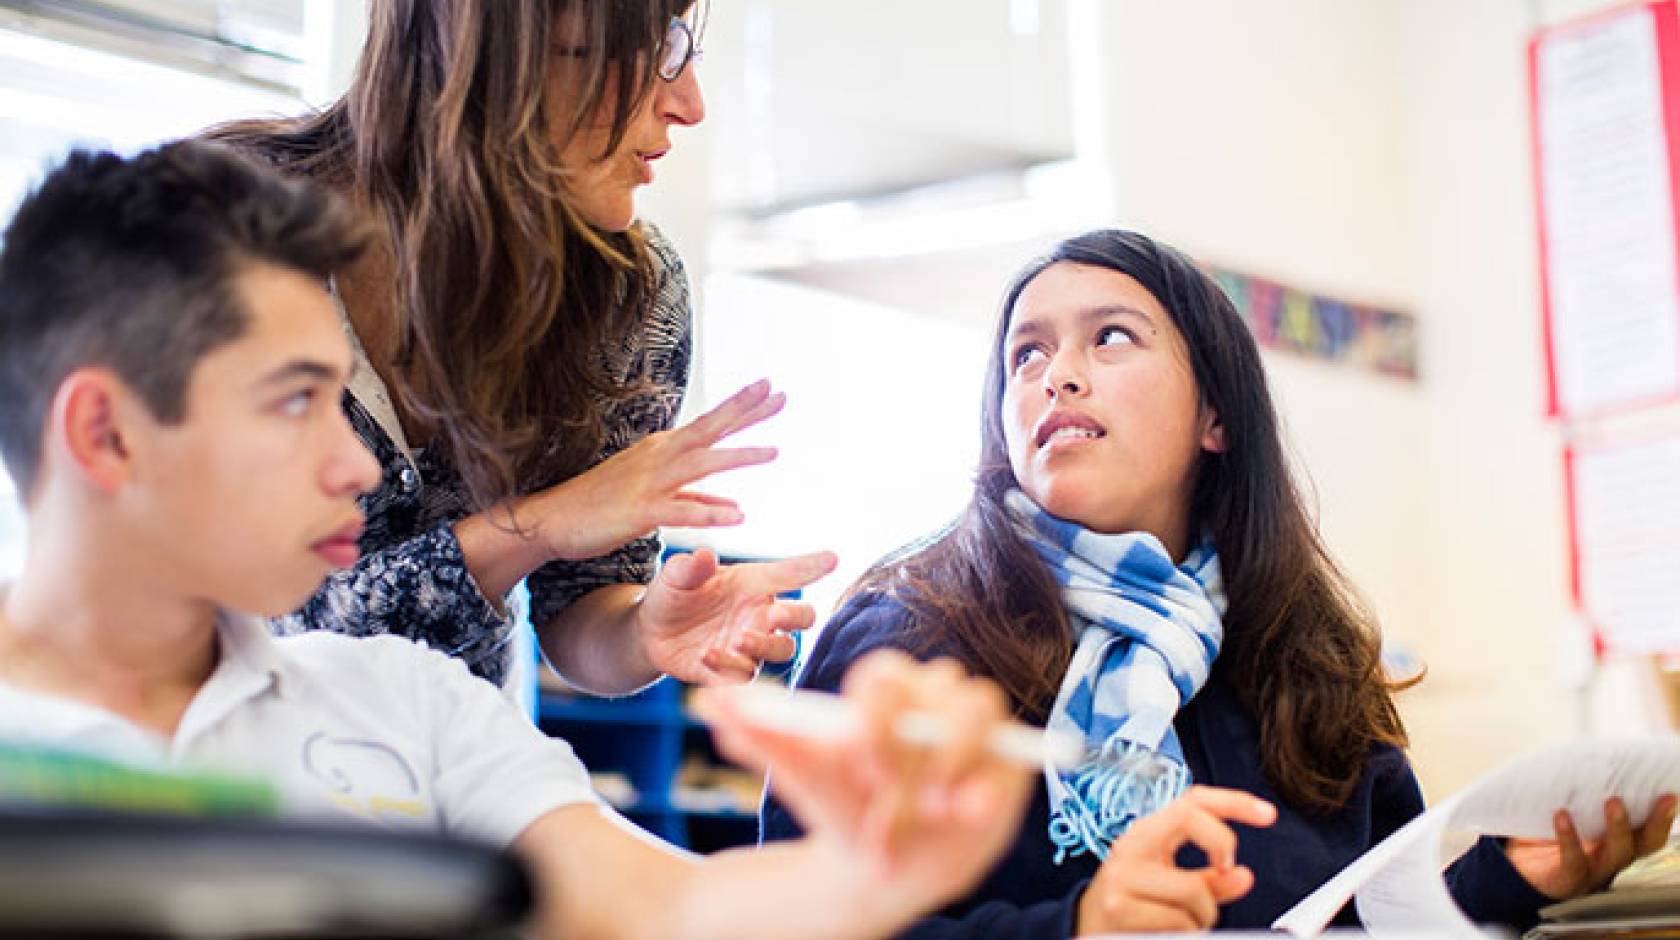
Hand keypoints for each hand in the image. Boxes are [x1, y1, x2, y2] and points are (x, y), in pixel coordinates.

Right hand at [529, 379, 783, 561]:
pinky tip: (738, 516)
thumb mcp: (656, 498)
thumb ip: (697, 499)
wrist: (552, 518)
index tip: (771, 390)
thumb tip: (735, 505)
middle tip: (778, 394)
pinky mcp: (639, 510)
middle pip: (708, 429)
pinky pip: (680, 510)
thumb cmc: (602, 506)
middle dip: (744, 411)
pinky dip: (709, 512)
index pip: (709, 424)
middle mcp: (658, 457)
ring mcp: (648, 481)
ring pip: (700, 464)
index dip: (741, 408)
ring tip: (773, 452)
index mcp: (662, 450)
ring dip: (736, 456)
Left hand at [636, 547, 836, 683]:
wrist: (651, 632)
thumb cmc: (673, 595)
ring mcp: (751, 646)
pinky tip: (708, 655)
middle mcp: (761, 615)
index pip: (790, 573)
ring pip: (782, 650)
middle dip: (796, 616)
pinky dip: (731, 668)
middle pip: (802, 618)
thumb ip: (689, 568)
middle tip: (773, 614)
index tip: (832, 558)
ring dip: (765, 645)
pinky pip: (746, 676)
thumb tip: (704, 556)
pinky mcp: (734, 672)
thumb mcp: (674, 577)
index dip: (811, 566)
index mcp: (754, 584)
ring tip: (738, 639)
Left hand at [701, 651, 1033, 916]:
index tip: (852, 755)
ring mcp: (977, 732)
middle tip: (881, 785)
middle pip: (938, 692)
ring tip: (930, 812)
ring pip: (976, 719)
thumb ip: (763, 739)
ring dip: (953, 761)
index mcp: (886, 693)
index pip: (885, 676)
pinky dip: (988, 788)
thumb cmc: (841, 804)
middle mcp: (936, 701)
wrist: (881, 859)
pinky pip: (1009, 764)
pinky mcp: (1007, 767)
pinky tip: (965, 816)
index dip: (873, 710)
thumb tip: (707, 705)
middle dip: (914, 742)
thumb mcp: (802, 778)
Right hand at [1076, 786, 1277, 933]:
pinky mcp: (1120, 909)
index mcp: (1146, 832)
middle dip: (1220, 851)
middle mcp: (1131, 846)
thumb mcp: (1169, 882)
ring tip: (1182, 921)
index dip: (1233, 801)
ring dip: (1202, 916)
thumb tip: (1242, 876)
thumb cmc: (1131, 902)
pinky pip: (1179, 923)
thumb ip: (1209, 880)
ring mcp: (1123, 877)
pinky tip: (1166, 932)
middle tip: (1222, 871)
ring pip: (1194, 890)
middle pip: (1193, 824)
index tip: (1267, 814)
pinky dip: (1185, 933)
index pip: (1192, 801)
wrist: (1085, 929)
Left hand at [1505, 794, 1676, 899]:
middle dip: (1659, 822)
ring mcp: (1594, 872)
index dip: (1664, 815)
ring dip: (1619, 827)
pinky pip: (1574, 861)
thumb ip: (1576, 788)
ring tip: (1613, 801)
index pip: (1648, 830)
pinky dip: (1570, 838)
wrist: (1511, 867)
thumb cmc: (1542, 831)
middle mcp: (1611, 857)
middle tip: (1665, 798)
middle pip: (1646, 844)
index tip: (1672, 792)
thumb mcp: (1562, 806)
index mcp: (1615, 839)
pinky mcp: (1568, 881)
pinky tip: (1561, 815)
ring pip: (1619, 854)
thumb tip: (1584, 752)